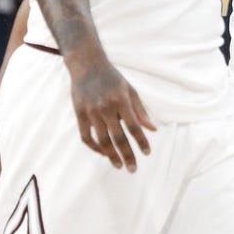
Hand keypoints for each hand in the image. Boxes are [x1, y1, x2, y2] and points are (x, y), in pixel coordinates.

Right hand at [67, 54, 155, 171]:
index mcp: (121, 100)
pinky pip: (86, 137)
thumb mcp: (130, 90)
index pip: (134, 126)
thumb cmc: (112, 78)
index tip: (147, 153)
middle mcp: (106, 107)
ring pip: (102, 140)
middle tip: (133, 169)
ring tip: (119, 166)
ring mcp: (91, 112)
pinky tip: (103, 153)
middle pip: (118, 137)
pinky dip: (95, 147)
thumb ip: (141, 111)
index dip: (141, 141)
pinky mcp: (79, 114)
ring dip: (111, 156)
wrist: (87, 65)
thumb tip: (153, 129)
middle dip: (127, 155)